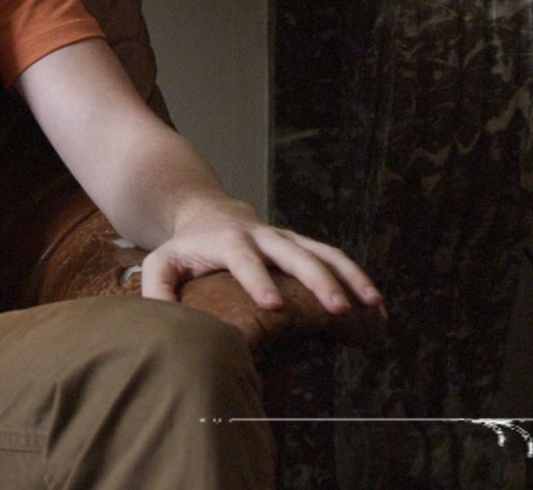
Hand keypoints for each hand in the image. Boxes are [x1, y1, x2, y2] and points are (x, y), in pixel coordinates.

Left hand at [139, 197, 382, 317]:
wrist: (208, 213)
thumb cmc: (185, 248)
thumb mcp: (162, 262)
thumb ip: (157, 288)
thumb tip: (161, 319)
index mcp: (228, 242)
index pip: (244, 259)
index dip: (258, 280)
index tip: (273, 305)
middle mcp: (264, 237)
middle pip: (295, 254)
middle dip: (318, 281)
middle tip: (338, 310)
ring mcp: (287, 239)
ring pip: (324, 252)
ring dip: (349, 277)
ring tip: (372, 307)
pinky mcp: (302, 245)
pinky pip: (335, 258)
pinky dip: (357, 278)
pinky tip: (375, 306)